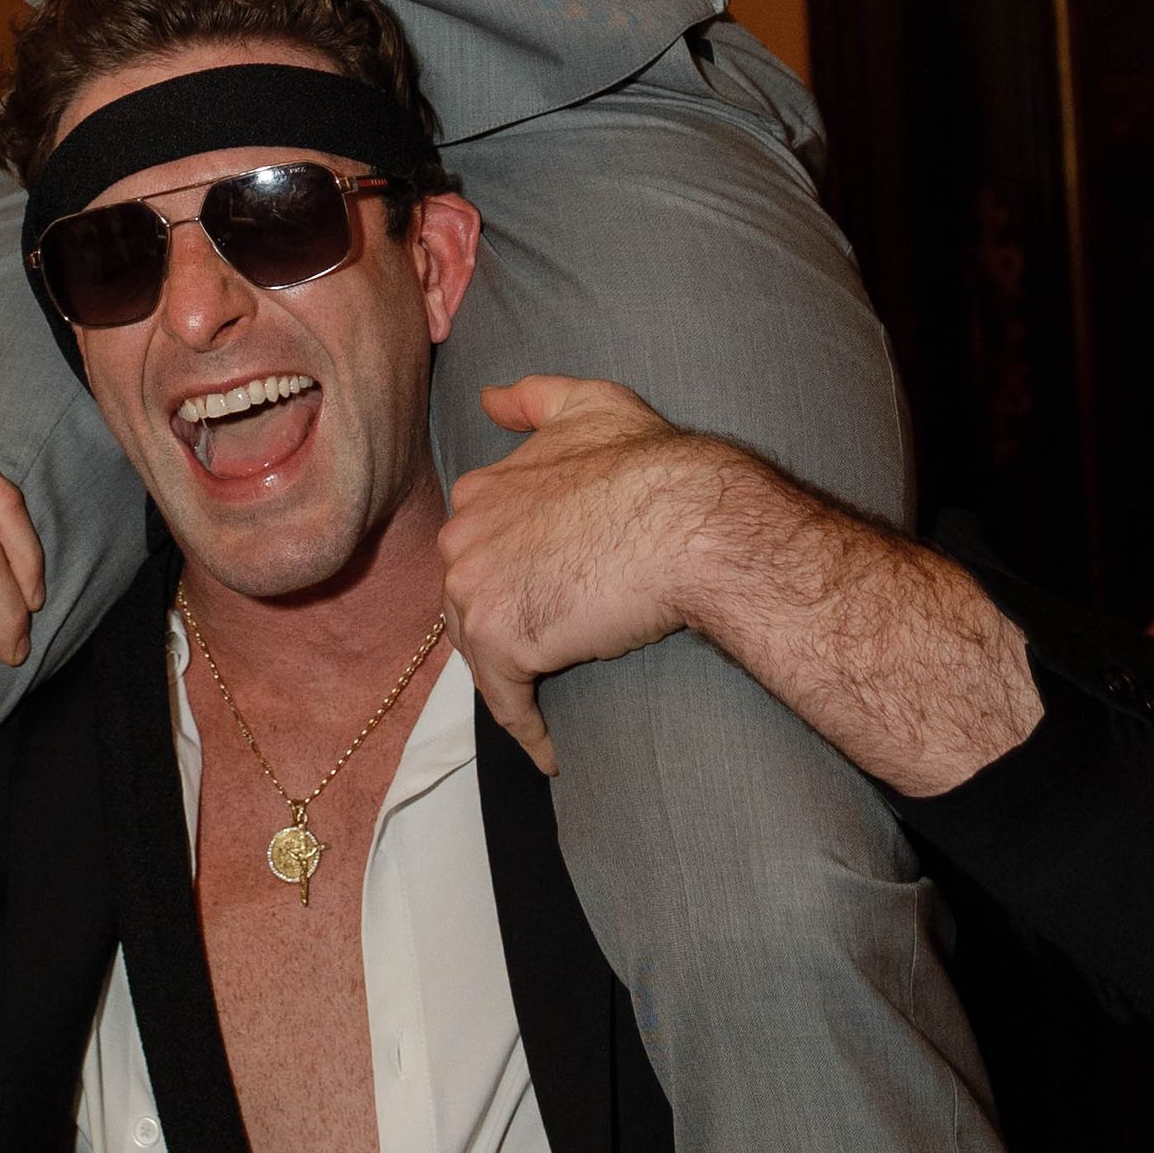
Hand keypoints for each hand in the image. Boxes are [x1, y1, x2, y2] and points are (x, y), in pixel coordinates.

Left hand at [444, 373, 1039, 795]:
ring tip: (554, 703)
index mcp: (481, 488)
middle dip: (505, 631)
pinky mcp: (499, 640)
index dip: (513, 580)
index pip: (481, 552)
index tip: (543, 604)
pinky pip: (506, 702)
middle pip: (472, 602)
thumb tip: (487, 397)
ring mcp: (474, 589)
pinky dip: (529, 731)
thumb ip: (535, 399)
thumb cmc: (653, 464)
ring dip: (513, 680)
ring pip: (482, 652)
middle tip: (553, 659)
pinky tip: (555, 755)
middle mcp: (463, 536)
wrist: (690, 518)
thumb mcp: (591, 404)